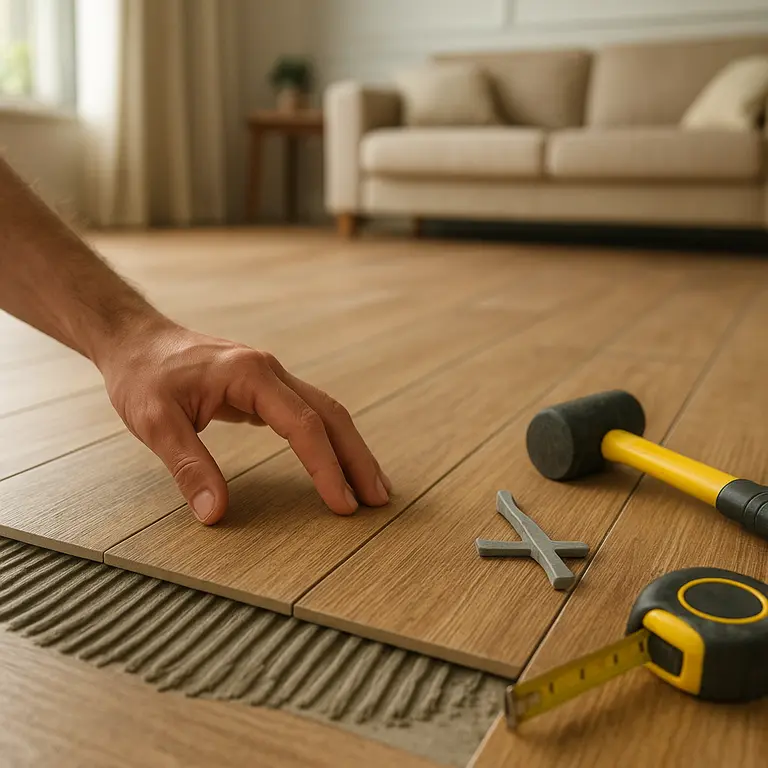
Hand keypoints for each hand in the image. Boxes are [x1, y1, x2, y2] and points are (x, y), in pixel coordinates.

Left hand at [98, 319, 390, 524]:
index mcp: (250, 374)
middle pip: (331, 415)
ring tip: (371, 487)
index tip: (343, 505)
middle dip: (357, 458)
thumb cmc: (143, 377)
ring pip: (326, 412)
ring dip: (350, 449)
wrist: (137, 341)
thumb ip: (188, 467)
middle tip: (379, 499)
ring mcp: (271, 377)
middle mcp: (271, 371)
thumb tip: (215, 513)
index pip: (303, 425)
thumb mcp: (155, 423)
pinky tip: (336, 463)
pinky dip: (329, 441)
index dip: (326, 467)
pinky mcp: (266, 388)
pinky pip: (309, 414)